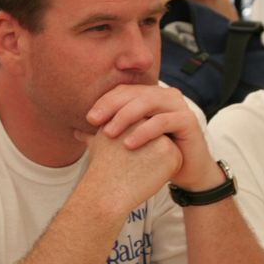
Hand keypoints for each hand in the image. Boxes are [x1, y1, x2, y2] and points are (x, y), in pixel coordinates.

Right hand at [76, 120, 180, 215]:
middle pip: (155, 140)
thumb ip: (96, 134)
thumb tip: (79, 133)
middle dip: (147, 153)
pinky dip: (164, 172)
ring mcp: (160, 135)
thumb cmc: (101, 171)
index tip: (122, 158)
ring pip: (167, 151)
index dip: (133, 149)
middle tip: (130, 164)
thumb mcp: (97, 145)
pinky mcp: (171, 152)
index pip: (142, 131)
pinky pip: (175, 163)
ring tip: (138, 170)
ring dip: (157, 162)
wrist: (106, 192)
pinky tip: (149, 176)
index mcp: (129, 116)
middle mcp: (146, 121)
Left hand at [85, 84, 220, 191]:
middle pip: (133, 94)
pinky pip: (164, 121)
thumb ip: (105, 134)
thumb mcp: (128, 141)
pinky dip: (144, 132)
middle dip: (111, 107)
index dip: (104, 102)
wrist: (186, 171)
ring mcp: (178, 106)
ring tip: (108, 134)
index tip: (88, 118)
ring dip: (125, 117)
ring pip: (147, 103)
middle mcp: (164, 96)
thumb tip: (75, 131)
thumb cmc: (155, 155)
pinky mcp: (188, 120)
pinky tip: (129, 144)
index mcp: (149, 96)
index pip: (123, 92)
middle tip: (93, 121)